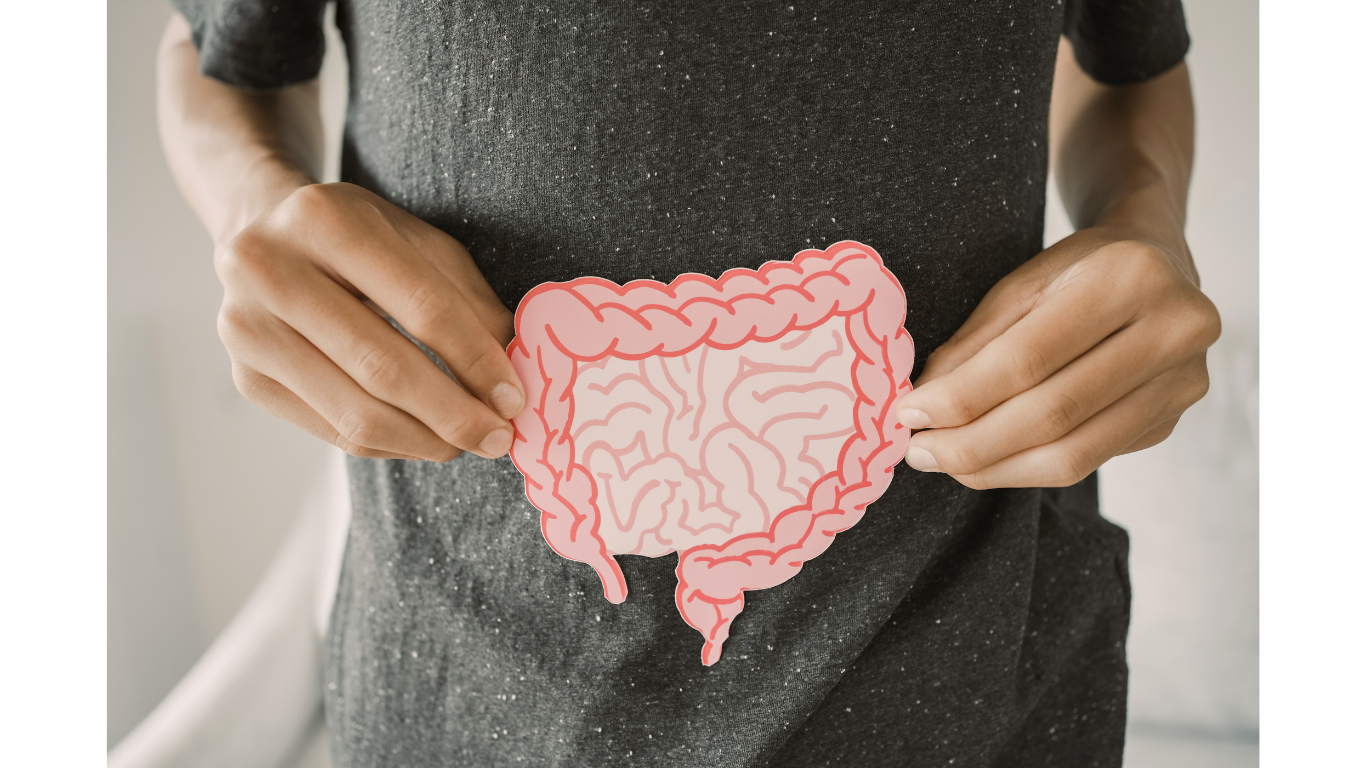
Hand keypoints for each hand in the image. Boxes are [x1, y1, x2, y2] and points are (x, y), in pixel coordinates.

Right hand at [215, 182, 524, 461]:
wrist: (262, 235)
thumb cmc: (356, 238)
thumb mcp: (420, 244)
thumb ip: (469, 303)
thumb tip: (514, 372)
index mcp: (324, 219)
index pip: (421, 305)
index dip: (475, 358)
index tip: (515, 398)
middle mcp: (269, 271)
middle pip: (383, 367)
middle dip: (454, 413)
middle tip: (500, 438)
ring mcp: (248, 330)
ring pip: (356, 412)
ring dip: (426, 440)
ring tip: (468, 443)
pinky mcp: (247, 379)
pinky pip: (335, 432)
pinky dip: (391, 445)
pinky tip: (424, 440)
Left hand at [894, 230, 1219, 488]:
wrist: (1159, 263)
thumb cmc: (1079, 270)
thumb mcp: (1021, 284)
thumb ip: (974, 344)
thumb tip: (922, 407)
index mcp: (1131, 277)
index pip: (1029, 358)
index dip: (962, 396)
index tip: (908, 414)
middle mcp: (1174, 331)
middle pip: (1053, 414)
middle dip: (973, 443)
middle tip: (919, 453)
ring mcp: (1183, 383)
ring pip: (1074, 455)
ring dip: (996, 468)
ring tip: (945, 463)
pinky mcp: (1171, 420)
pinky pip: (1089, 461)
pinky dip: (1027, 468)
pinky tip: (989, 462)